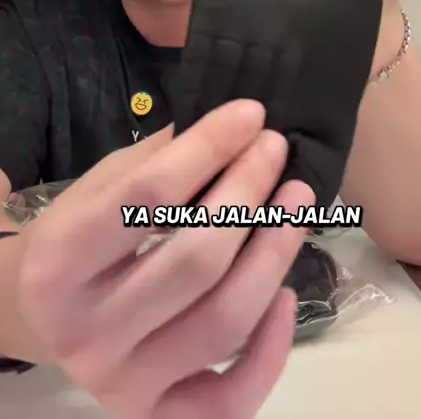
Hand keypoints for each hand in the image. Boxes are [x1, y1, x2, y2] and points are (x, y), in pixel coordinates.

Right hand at [14, 100, 313, 418]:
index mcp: (61, 262)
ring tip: (296, 201)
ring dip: (273, 253)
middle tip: (275, 149)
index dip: (208, 148)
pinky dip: (271, 349)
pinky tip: (288, 294)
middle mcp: (87, 332)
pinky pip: (231, 397)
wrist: (41, 316)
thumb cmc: (76, 241)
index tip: (250, 115)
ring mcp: (122, 382)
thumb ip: (157, 162)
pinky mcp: (155, 414)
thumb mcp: (98, 188)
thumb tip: (233, 129)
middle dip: (247, 193)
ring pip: (224, 320)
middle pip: (195, 260)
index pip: (149, 197)